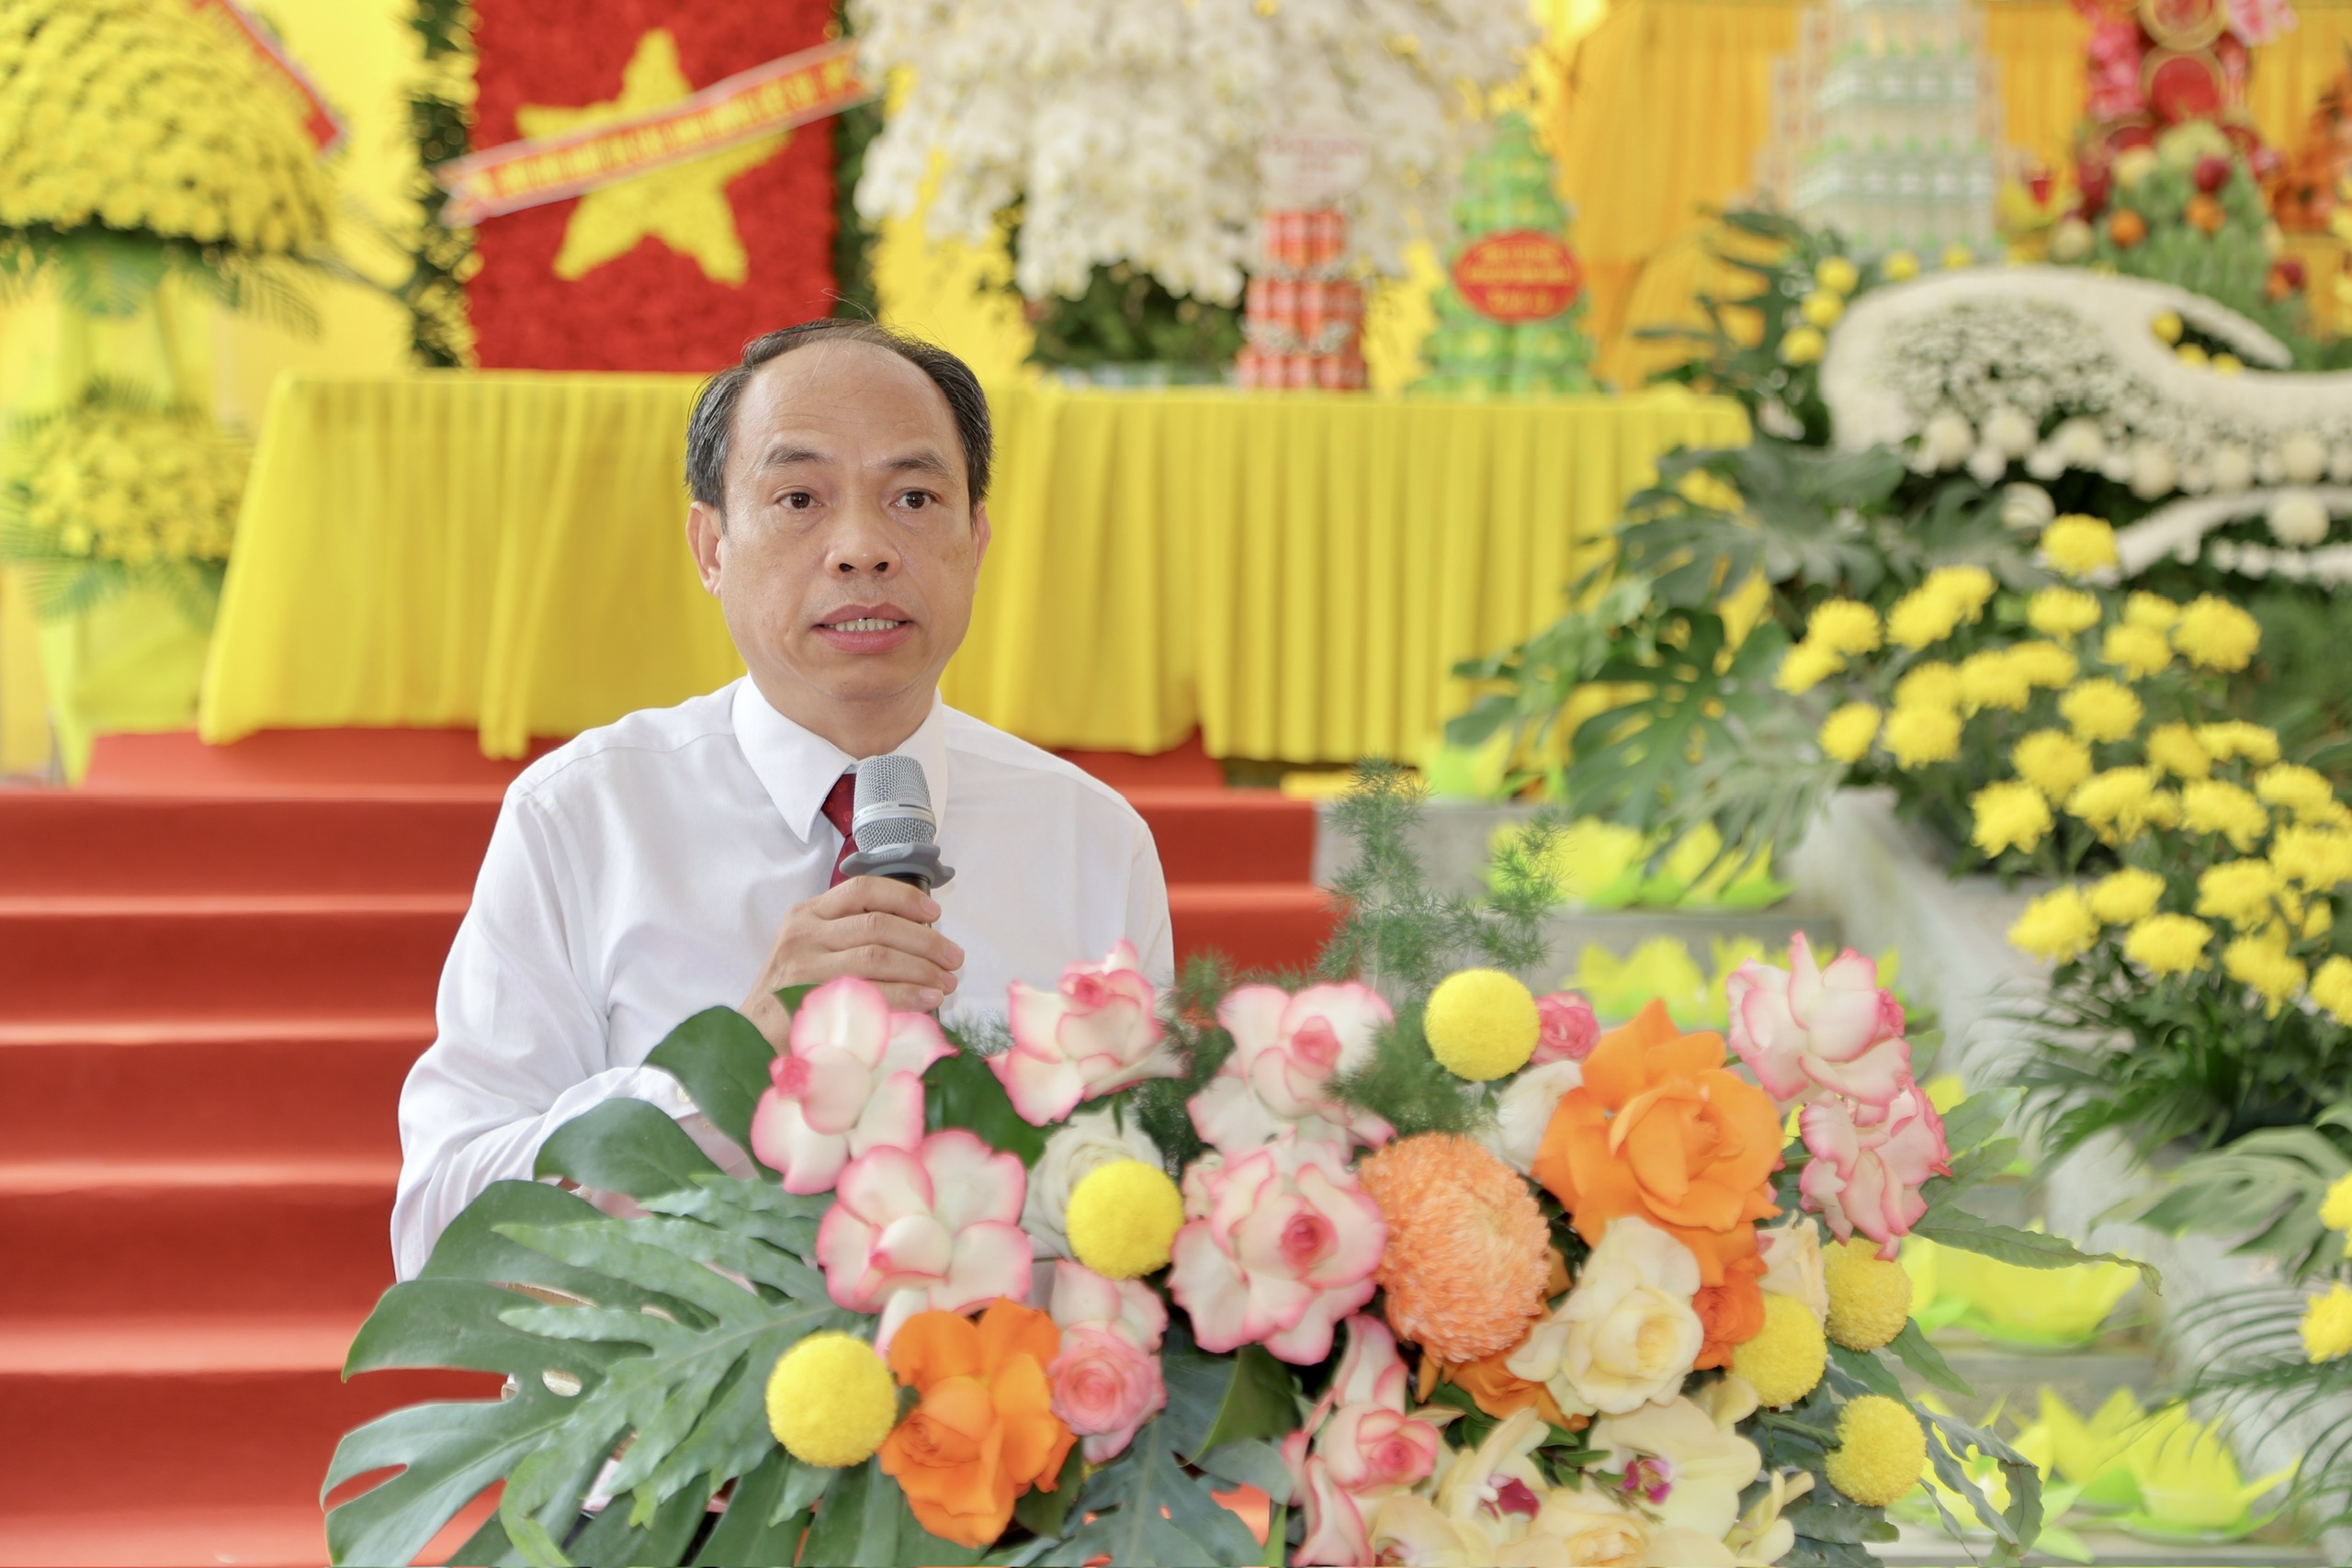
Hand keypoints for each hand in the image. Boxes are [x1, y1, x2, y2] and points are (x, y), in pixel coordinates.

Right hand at [741, 876, 964, 1042]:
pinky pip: (871, 992)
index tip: (935, 914)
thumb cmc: (792, 991)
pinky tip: (927, 1000)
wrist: (751, 1035)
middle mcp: (804, 935)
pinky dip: (906, 995)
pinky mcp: (812, 1001)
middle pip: (878, 925)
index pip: (863, 890)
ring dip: (922, 969)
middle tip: (954, 958)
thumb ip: (851, 934)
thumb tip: (919, 937)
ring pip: (878, 956)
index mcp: (807, 914)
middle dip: (925, 941)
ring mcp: (805, 967)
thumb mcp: (811, 949)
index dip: (905, 898)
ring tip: (947, 982)